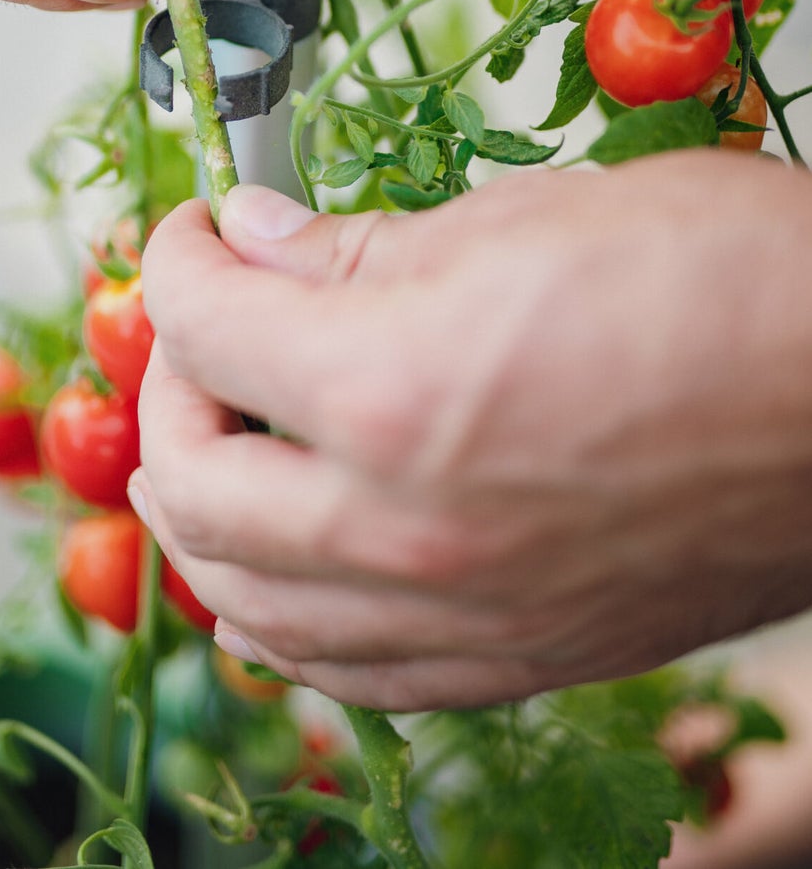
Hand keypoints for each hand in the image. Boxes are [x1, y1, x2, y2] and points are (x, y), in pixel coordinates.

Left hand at [132, 159, 811, 709]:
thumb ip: (355, 249)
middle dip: (170, 384)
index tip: (198, 231)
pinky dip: (282, 615)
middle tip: (202, 324)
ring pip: (248, 605)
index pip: (205, 324)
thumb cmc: (724, 284)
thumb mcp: (517, 217)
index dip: (179, 258)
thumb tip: (255, 243)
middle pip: (193, 481)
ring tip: (214, 440)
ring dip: (201, 513)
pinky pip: (346, 675)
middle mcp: (403, 531)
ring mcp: (459, 616)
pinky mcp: (513, 661)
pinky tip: (286, 564)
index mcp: (389, 393)